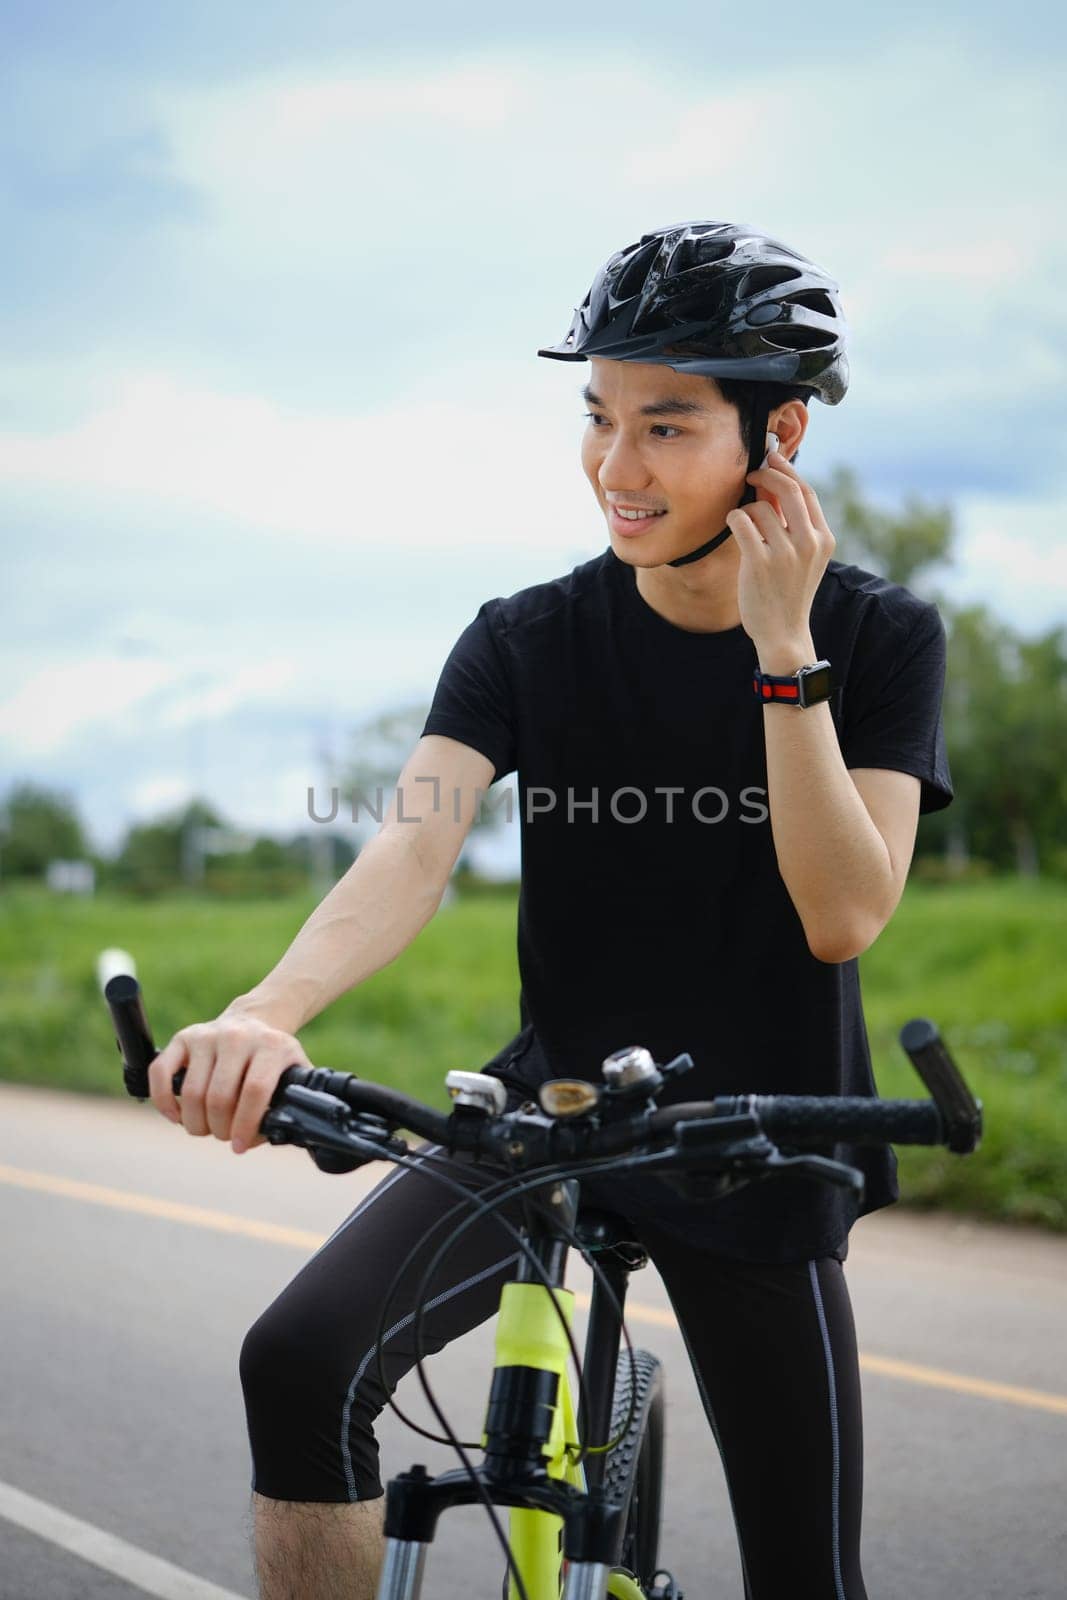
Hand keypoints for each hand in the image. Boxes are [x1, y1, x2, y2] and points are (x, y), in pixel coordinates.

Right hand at [148, 1012, 311, 1153]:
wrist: (254, 1022)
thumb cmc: (273, 1061)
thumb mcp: (294, 1075)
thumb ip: (293, 1105)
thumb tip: (277, 1134)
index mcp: (272, 1046)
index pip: (255, 1091)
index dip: (245, 1125)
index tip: (240, 1145)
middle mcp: (238, 1037)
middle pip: (219, 1097)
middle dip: (219, 1129)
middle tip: (224, 1135)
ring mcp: (208, 1035)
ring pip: (192, 1093)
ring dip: (195, 1123)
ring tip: (206, 1128)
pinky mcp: (182, 1038)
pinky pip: (160, 1073)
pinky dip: (163, 1102)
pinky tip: (176, 1116)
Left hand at [726, 448, 835, 660]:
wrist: (783, 633)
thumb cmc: (788, 591)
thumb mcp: (803, 557)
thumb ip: (795, 524)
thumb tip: (774, 482)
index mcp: (823, 539)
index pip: (807, 492)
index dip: (787, 470)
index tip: (772, 458)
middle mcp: (809, 543)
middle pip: (788, 489)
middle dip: (767, 473)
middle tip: (751, 473)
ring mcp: (785, 553)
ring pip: (760, 507)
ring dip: (747, 509)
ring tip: (744, 525)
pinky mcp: (759, 563)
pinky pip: (741, 521)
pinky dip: (734, 518)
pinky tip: (733, 526)